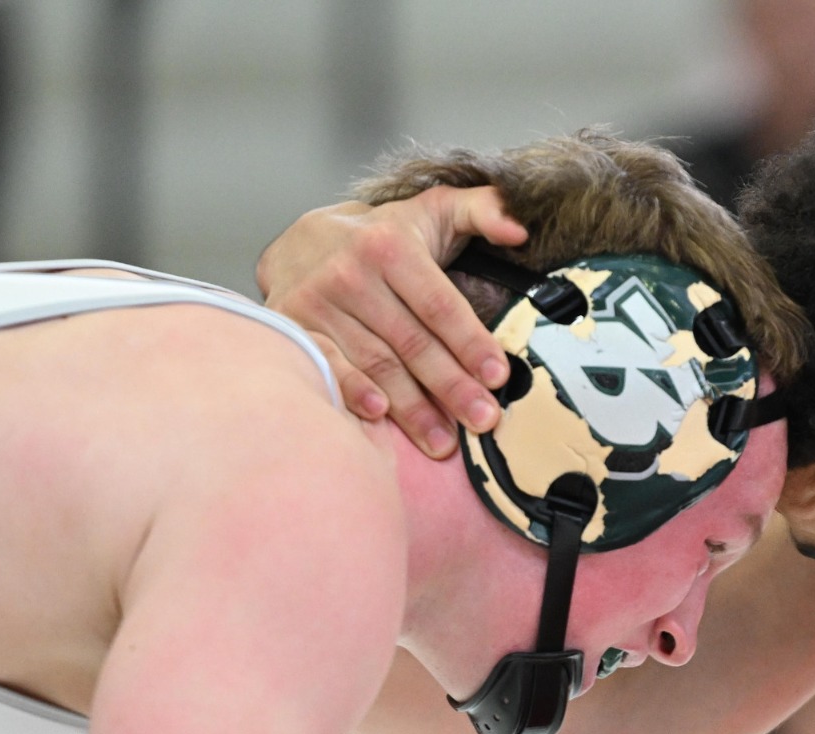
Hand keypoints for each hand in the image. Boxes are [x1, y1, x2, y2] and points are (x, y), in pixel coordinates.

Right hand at [257, 185, 525, 457]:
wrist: (302, 240)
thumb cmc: (383, 236)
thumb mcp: (433, 211)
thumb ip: (482, 210)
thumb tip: (520, 228)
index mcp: (390, 246)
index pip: (439, 305)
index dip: (470, 342)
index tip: (497, 377)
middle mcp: (351, 273)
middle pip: (411, 342)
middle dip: (451, 386)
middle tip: (483, 421)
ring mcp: (319, 301)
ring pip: (377, 363)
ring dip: (412, 407)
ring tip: (445, 442)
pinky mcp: (293, 325)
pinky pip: (327, 363)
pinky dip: (351, 390)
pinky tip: (378, 414)